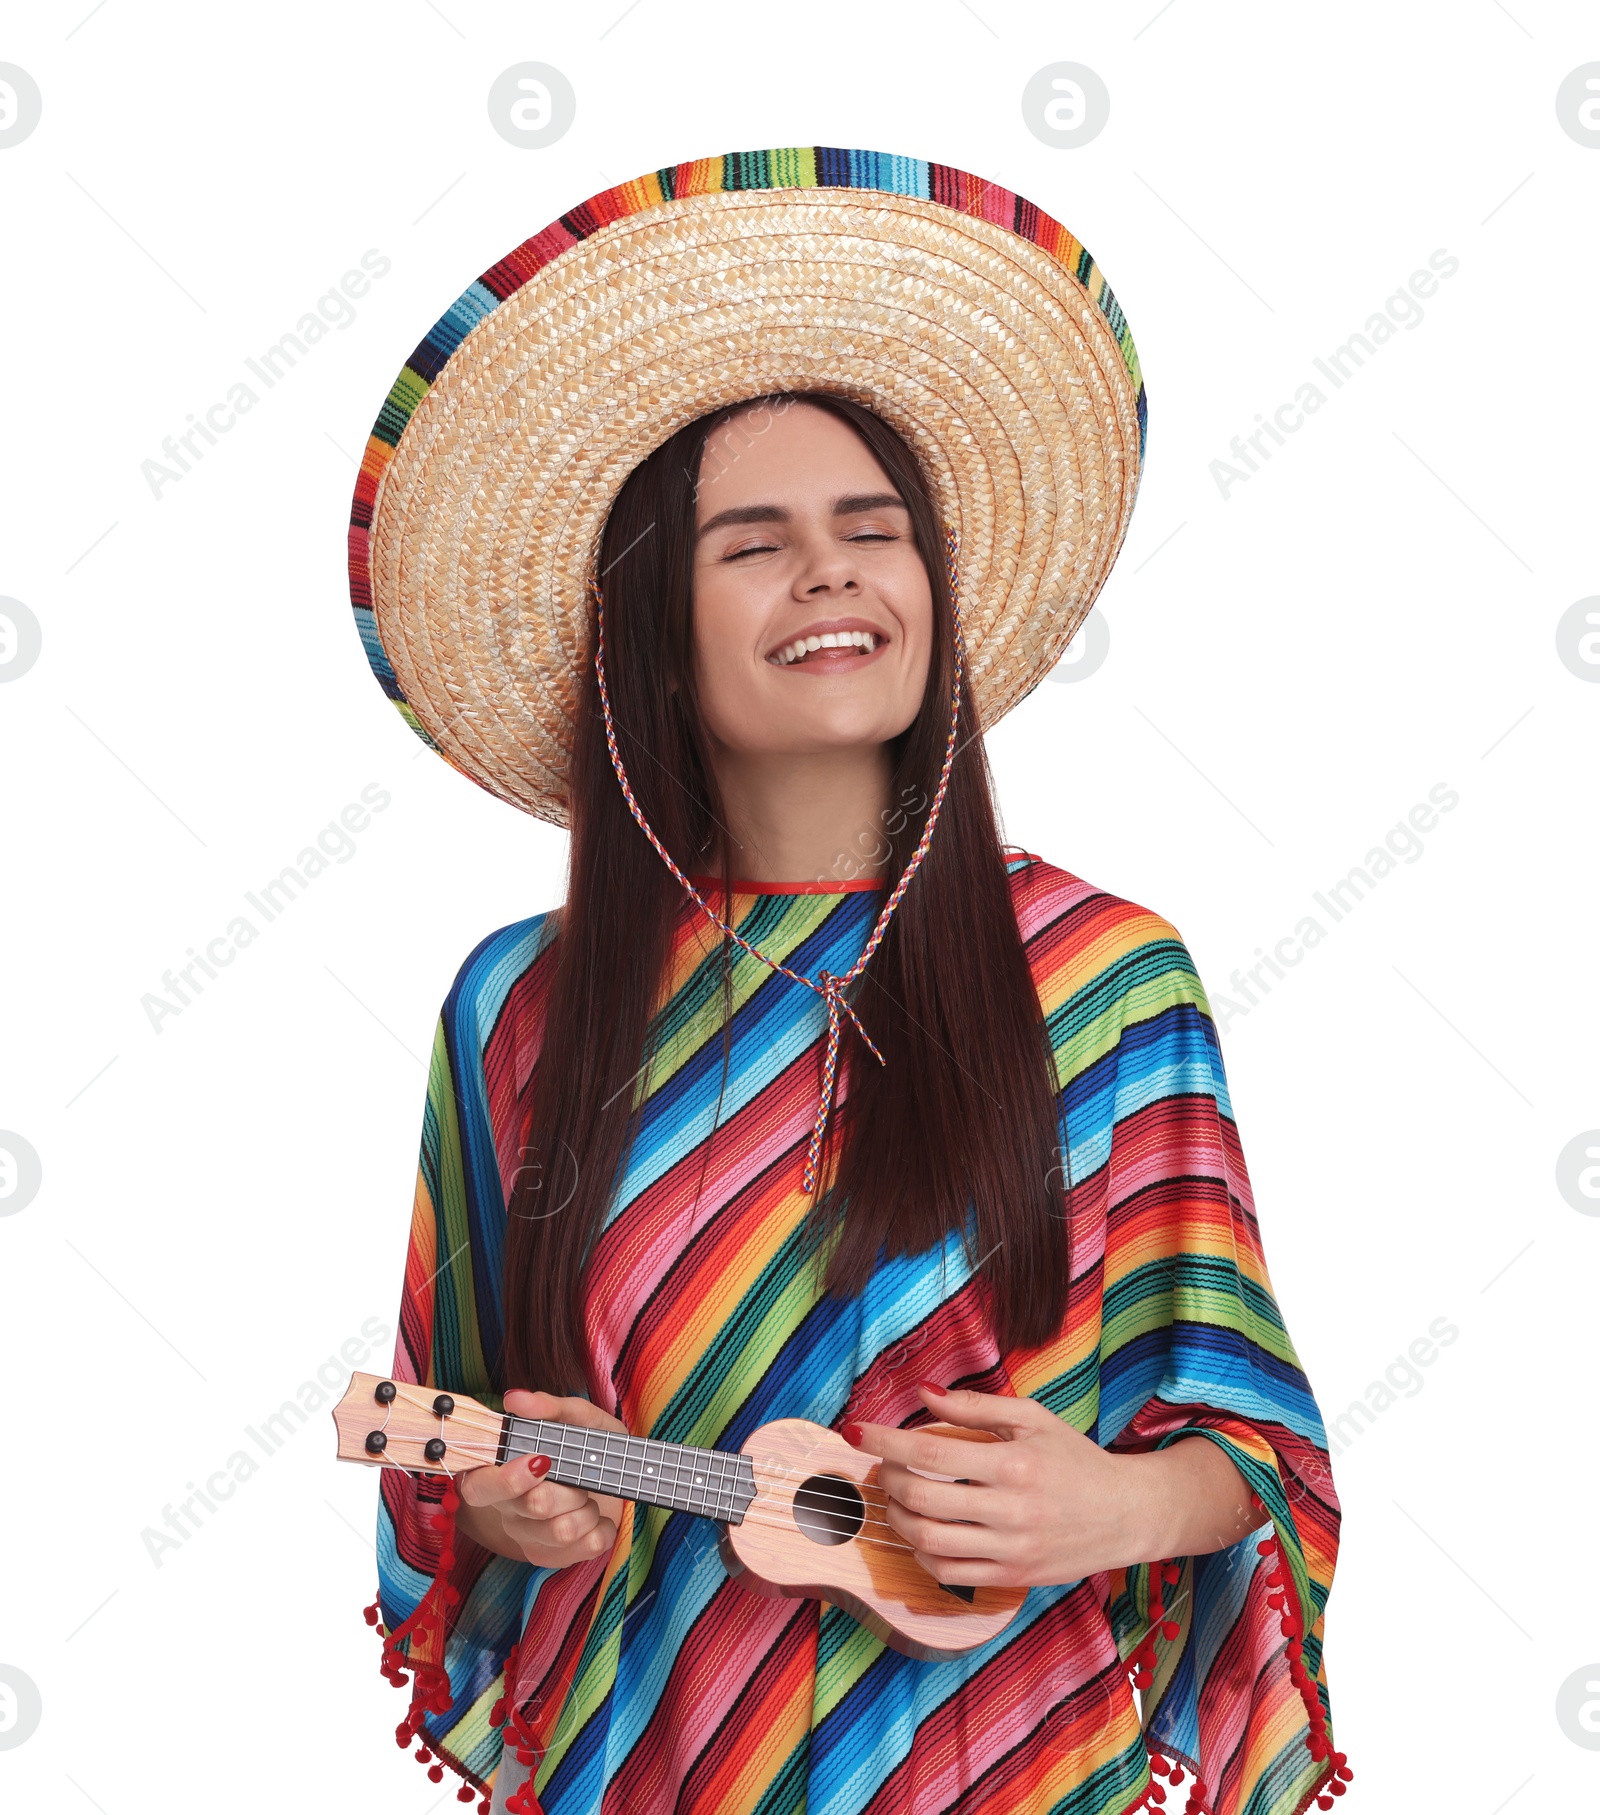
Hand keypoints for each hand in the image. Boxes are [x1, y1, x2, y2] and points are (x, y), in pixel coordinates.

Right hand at [455, 1389, 626, 1568]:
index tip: (542, 1460)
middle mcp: (506, 1509)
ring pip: (562, 1530)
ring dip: (588, 1508)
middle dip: (571, 1487)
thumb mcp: (577, 1420)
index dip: (509, 1480)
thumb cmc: (587, 1448)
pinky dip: (603, 1527)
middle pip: (535, 1505)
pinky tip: (597, 1517)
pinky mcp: (552, 1557)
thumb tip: (515, 1400)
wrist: (615, 1479)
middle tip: (580, 1477)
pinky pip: (586, 1547)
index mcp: (499, 1473)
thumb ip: (548, 1409)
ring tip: (588, 1496)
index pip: (479, 1487)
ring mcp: (527, 1537)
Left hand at [852, 1384, 1255, 1588]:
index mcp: (1013, 1464)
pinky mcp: (1011, 1578)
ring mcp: (1010, 1550)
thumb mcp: (1032, 1418)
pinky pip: (949, 1573)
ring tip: (896, 1498)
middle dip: (888, 1480)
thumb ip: (975, 1406)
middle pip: (922, 1498)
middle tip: (882, 1465)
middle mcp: (1010, 1510)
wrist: (1125, 1514)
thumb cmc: (1075, 1459)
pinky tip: (922, 1531)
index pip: (930, 1452)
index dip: (884, 1441)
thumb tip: (924, 1393)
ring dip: (898, 1517)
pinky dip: (922, 1552)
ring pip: (929, 1540)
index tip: (856, 1431)